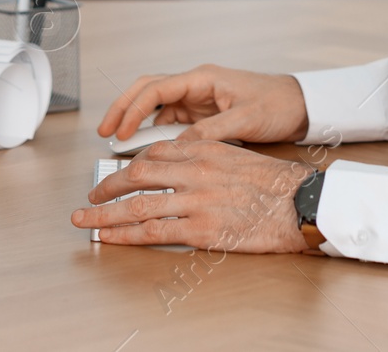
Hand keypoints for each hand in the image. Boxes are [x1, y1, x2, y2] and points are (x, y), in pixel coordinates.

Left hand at [71, 140, 311, 252]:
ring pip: (138, 204)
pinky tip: (109, 238)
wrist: (302, 203)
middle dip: (108, 186)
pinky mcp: (201, 228)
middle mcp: (195, 170)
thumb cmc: (278, 184)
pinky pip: (153, 232)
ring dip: (105, 213)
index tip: (116, 176)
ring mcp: (196, 199)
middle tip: (91, 196)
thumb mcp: (239, 158)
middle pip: (137, 174)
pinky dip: (125, 235)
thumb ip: (207, 162)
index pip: (155, 152)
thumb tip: (183, 173)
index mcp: (205, 149)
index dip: (129, 166)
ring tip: (84, 220)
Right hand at [98, 64, 308, 143]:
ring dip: (138, 123)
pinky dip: (156, 133)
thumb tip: (178, 147)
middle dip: (124, 108)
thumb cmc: (276, 104)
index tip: (118, 129)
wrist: (299, 105)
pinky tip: (148, 150)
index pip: (156, 88)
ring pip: (156, 107)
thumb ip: (211, 133)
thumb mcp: (244, 120)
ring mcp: (198, 99)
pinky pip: (172, 121)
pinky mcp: (203, 114)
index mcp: (202, 79)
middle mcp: (195, 85)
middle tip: (104, 131)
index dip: (133, 108)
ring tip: (119, 144)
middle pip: (148, 91)